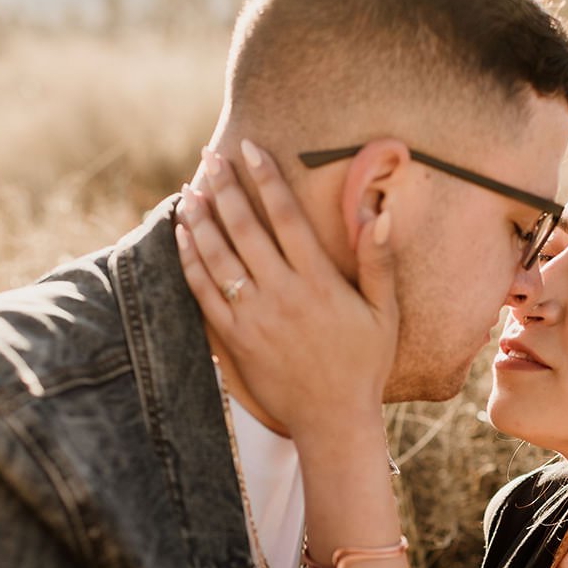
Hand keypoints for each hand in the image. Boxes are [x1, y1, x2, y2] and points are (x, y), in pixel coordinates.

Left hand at [176, 144, 397, 437]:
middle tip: (210, 158)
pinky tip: (183, 236)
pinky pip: (204, 292)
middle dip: (224, 188)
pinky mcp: (235, 339)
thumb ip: (378, 260)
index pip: (286, 217)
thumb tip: (379, 212)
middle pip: (245, 228)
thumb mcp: (384, 312)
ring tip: (190, 189)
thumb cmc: (365, 363)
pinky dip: (190, 260)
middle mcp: (282, 294)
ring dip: (200, 218)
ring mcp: (254, 317)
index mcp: (319, 282)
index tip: (249, 148)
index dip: (266, 179)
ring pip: (217, 256)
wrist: (333, 419)